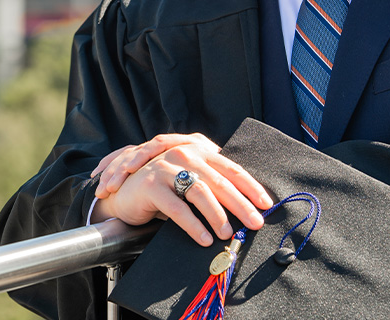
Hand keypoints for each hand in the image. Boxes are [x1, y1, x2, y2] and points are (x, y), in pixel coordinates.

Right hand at [91, 134, 272, 246]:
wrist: (123, 189)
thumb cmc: (163, 188)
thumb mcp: (189, 180)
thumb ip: (211, 184)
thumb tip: (245, 208)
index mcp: (198, 151)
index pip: (231, 169)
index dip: (250, 187)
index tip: (266, 205)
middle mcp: (184, 154)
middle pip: (220, 182)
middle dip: (241, 205)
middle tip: (255, 223)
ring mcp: (166, 167)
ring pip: (200, 192)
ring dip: (217, 216)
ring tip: (227, 234)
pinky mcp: (152, 185)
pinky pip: (178, 208)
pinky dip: (193, 225)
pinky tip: (204, 238)